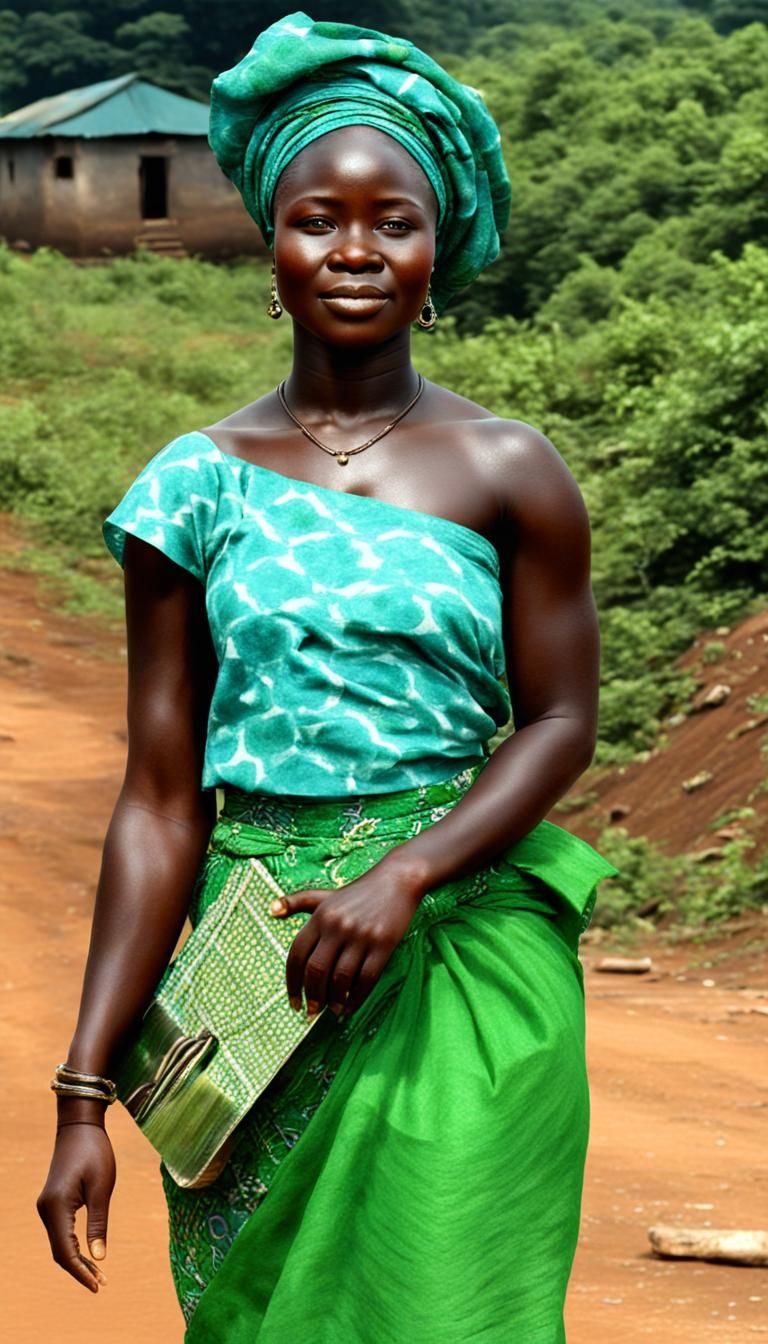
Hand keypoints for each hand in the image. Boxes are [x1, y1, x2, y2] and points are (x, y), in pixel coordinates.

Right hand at [37, 1122, 115, 1292]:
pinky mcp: (52, 1203)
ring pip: (59, 1244)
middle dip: (79, 1270)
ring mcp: (46, 1206)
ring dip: (77, 1260)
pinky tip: (88, 1254)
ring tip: (99, 1274)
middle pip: (59, 1252)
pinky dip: (73, 1246)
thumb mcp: (102, 1188)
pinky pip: (60, 1232)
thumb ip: (98, 1224)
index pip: (64, 1252)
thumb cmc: (95, 1152)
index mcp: (56, 1207)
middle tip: (103, 1284)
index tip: (99, 1285)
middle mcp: (45, 1209)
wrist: (80, 1125)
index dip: (81, 1272)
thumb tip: (98, 1258)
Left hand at [271, 857, 427, 1017]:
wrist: (397, 880)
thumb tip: (270, 910)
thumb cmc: (358, 892)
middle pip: (317, 970)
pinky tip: (351, 1006)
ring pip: (341, 978)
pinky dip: (357, 998)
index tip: (293, 1002)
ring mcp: (361, 935)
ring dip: (335, 1000)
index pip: (297, 955)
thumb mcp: (325, 895)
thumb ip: (297, 902)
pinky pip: (367, 979)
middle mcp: (337, 926)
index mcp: (320, 916)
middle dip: (312, 995)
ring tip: (333, 1010)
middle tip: (312, 1010)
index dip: (291, 982)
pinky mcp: (383, 944)